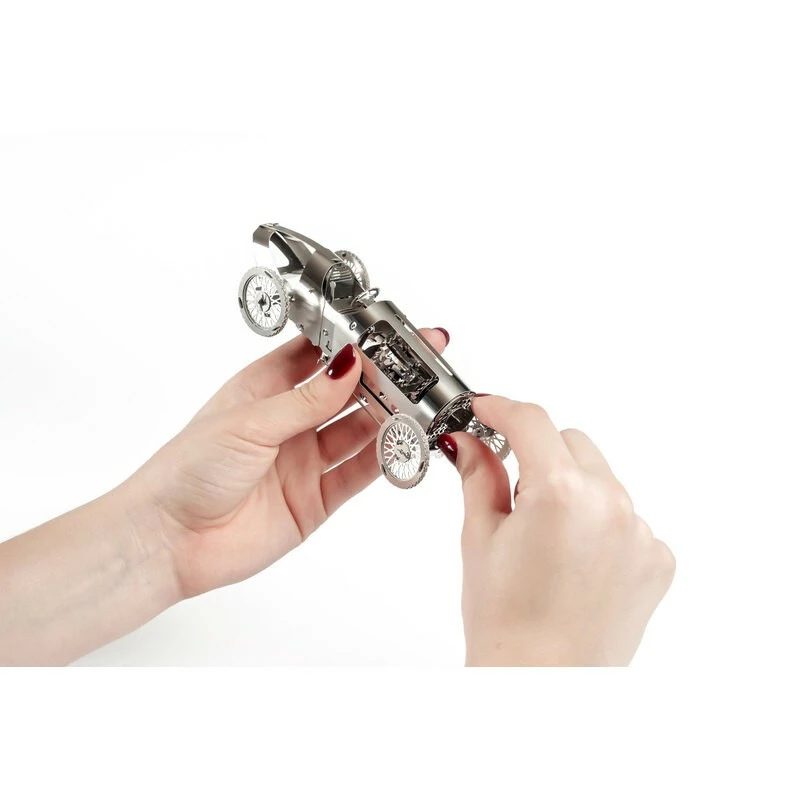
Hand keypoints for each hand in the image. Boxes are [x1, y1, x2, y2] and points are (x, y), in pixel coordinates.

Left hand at [126, 329, 448, 599]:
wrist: (169, 540)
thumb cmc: (187, 470)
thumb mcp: (249, 423)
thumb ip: (305, 399)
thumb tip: (350, 364)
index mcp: (266, 389)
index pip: (320, 355)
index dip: (354, 343)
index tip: (389, 333)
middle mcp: (290, 422)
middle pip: (347, 392)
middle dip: (382, 379)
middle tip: (418, 368)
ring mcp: (305, 460)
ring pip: (359, 431)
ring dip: (388, 418)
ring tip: (421, 403)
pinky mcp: (316, 498)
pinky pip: (359, 474)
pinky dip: (384, 460)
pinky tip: (404, 445)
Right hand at [439, 396, 674, 665]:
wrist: (541, 684)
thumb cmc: (505, 624)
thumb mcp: (480, 538)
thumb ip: (478, 476)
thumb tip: (468, 443)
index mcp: (561, 493)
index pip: (532, 422)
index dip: (502, 409)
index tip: (487, 409)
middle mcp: (610, 504)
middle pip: (570, 443)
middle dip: (538, 452)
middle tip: (511, 489)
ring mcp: (640, 532)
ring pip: (600, 478)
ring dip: (572, 487)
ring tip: (545, 536)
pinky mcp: (657, 558)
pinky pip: (626, 516)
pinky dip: (600, 523)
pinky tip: (576, 559)